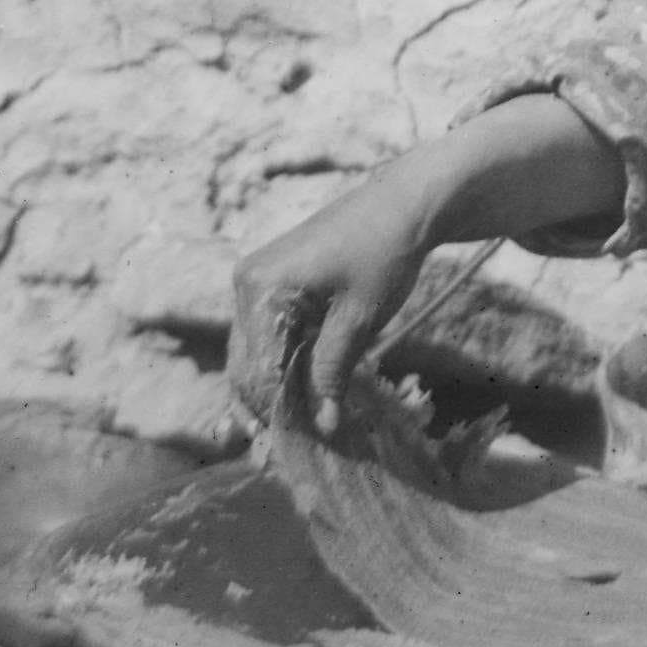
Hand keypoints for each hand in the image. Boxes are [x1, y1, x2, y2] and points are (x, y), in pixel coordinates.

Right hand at [229, 172, 445, 440]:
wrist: (401, 204)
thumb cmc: (385, 254)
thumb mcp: (359, 319)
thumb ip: (333, 371)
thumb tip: (322, 425)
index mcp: (261, 289)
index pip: (258, 369)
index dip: (280, 409)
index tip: (304, 442)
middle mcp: (246, 284)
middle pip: (246, 364)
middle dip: (271, 403)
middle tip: (301, 440)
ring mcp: (255, 281)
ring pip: (253, 352)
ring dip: (276, 385)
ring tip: (307, 420)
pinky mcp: (270, 282)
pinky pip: (267, 333)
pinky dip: (284, 361)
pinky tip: (306, 386)